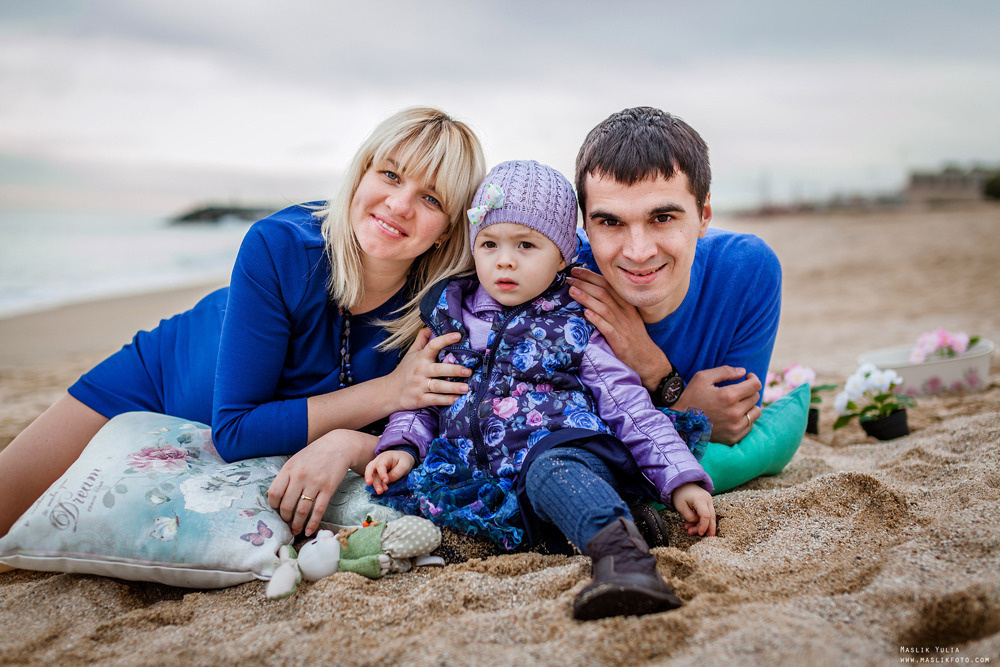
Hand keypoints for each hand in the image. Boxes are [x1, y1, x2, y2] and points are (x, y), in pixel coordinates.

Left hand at [267, 429, 376, 536]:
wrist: (338, 446)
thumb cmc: (314, 455)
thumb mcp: (295, 461)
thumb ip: (284, 477)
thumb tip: (272, 496)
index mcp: (289, 469)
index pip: (274, 493)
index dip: (273, 506)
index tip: (276, 511)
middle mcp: (300, 476)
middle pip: (286, 505)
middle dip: (285, 518)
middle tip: (287, 522)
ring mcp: (315, 483)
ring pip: (301, 510)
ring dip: (297, 524)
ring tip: (296, 530)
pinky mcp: (328, 488)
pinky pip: (318, 510)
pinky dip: (312, 523)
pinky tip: (309, 530)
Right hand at [364, 450, 415, 494]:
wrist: (404, 457)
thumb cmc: (404, 460)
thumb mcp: (404, 465)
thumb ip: (396, 473)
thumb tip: (387, 481)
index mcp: (386, 457)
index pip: (380, 465)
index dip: (382, 473)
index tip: (386, 481)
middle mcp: (378, 461)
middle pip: (370, 468)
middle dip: (369, 476)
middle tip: (369, 483)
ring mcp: (377, 467)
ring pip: (372, 475)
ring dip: (375, 484)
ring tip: (380, 492)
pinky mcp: (377, 473)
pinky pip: (375, 479)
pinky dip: (377, 485)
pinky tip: (382, 490)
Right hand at [388, 328, 471, 411]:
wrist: (389, 392)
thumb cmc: (405, 371)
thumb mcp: (411, 353)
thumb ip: (421, 339)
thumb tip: (430, 326)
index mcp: (420, 357)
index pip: (433, 346)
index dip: (445, 339)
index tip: (458, 335)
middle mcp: (420, 371)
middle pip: (438, 369)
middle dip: (454, 370)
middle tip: (468, 371)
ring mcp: (420, 386)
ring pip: (438, 386)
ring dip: (453, 387)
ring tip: (467, 388)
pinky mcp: (420, 399)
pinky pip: (435, 400)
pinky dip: (446, 400)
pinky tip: (457, 399)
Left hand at [567, 267, 669, 389]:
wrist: (647, 359)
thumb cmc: (633, 337)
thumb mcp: (627, 317)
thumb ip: (613, 305)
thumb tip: (592, 292)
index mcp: (627, 305)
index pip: (609, 285)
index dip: (592, 276)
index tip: (577, 270)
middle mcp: (625, 313)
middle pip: (604, 293)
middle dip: (586, 283)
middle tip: (570, 277)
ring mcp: (623, 327)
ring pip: (604, 308)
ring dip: (587, 298)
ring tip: (572, 291)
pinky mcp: (620, 341)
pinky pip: (608, 328)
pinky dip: (597, 319)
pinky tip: (586, 313)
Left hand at [672, 482, 716, 536]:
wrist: (681, 482)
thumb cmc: (679, 494)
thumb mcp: (680, 506)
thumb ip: (689, 517)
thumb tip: (697, 523)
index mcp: (701, 499)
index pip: (706, 516)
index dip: (704, 526)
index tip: (700, 533)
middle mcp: (708, 499)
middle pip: (712, 517)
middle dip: (709, 529)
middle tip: (704, 537)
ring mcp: (708, 500)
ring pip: (709, 516)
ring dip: (700, 525)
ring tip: (689, 530)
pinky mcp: (707, 503)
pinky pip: (706, 513)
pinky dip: (699, 520)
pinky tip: (691, 525)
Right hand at [673, 366, 761, 444]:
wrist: (679, 422)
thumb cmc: (690, 397)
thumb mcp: (703, 378)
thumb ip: (725, 371)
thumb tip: (743, 372)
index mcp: (728, 396)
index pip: (755, 385)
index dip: (753, 378)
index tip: (747, 377)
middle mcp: (734, 413)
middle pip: (755, 397)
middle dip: (749, 390)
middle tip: (738, 389)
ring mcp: (734, 427)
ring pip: (756, 412)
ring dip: (750, 405)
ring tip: (738, 403)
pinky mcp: (733, 438)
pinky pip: (750, 425)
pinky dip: (745, 419)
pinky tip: (734, 415)